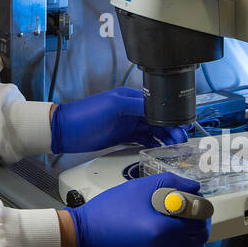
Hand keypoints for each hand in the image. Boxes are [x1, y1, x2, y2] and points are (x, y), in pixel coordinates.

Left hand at [51, 86, 187, 152]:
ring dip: (164, 137)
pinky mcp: (122, 135)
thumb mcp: (113, 106)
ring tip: (175, 147)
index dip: (170, 116)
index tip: (181, 125)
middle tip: (181, 140)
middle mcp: (130, 109)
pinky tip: (160, 149)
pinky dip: (153, 143)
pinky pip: (143, 138)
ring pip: (152, 130)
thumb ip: (136, 105)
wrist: (66, 131)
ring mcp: (127, 123)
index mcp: (129, 97)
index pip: (156, 105)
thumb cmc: (85, 115)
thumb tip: (156, 107)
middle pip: (157, 119)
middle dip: (171, 129)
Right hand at [64, 172, 208, 246]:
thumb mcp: (139, 187)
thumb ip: (172, 183)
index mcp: (162, 229)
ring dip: (194, 232)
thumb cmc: (106, 212)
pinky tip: (173, 231)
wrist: (84, 236)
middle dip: (199, 218)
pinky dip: (184, 244)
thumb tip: (193, 187)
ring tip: (182, 218)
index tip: (195, 198)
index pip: (199, 218)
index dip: (201, 205)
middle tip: (190, 206)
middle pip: (200, 235)